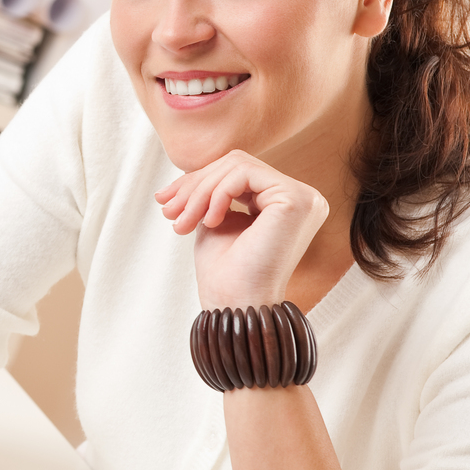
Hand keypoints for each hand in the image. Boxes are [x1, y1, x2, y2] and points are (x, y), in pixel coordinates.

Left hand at [156, 149, 328, 308]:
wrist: (235, 305)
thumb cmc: (225, 272)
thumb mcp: (215, 219)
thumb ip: (214, 192)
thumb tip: (188, 170)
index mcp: (286, 202)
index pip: (238, 172)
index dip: (198, 181)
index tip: (166, 202)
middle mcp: (302, 197)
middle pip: (236, 164)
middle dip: (195, 185)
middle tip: (169, 210)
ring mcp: (303, 197)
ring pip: (237, 165)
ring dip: (200, 191)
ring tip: (184, 221)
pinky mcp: (296, 199)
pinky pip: (244, 173)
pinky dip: (217, 193)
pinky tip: (210, 221)